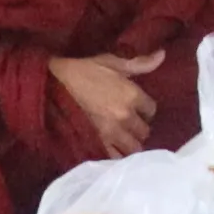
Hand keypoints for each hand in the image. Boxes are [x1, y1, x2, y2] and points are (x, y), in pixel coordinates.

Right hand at [47, 48, 162, 159]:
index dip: (145, 109)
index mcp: (131, 95)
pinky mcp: (97, 144)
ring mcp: (112, 133)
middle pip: (145, 131)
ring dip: (130, 144)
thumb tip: (162, 55)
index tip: (137, 108)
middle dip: (139, 128)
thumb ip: (139, 63)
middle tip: (130, 125)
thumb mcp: (111, 62)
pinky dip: (117, 156)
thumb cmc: (81, 71)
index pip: (152, 109)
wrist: (51, 85)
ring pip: (134, 148)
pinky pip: (116, 158)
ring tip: (123, 139)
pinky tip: (113, 150)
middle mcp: (125, 116)